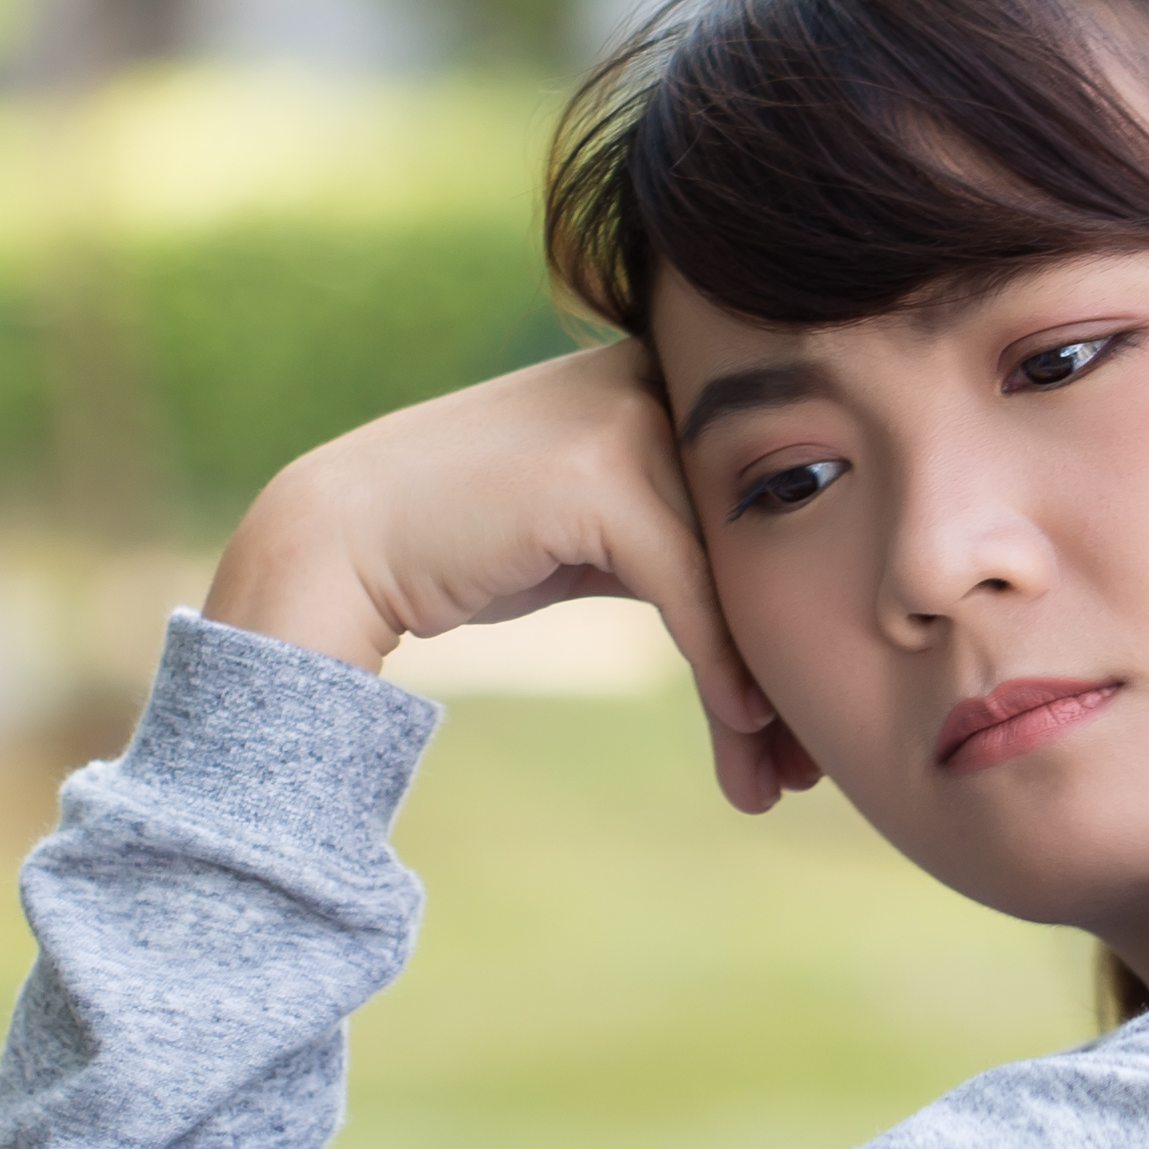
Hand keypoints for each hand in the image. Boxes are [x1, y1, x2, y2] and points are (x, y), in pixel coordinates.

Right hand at [198, 341, 819, 812]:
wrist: (335, 542)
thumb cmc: (465, 541)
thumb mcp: (591, 523)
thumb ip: (675, 529)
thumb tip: (779, 607)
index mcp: (662, 370)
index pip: (768, 499)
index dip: (796, 608)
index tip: (807, 718)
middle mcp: (653, 376)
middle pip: (767, 534)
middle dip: (793, 658)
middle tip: (813, 765)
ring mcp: (625, 416)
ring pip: (738, 567)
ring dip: (765, 685)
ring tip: (783, 778)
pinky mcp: (598, 474)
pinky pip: (691, 585)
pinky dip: (722, 665)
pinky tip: (742, 726)